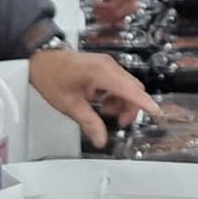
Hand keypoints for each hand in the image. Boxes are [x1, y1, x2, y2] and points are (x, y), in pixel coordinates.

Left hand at [27, 48, 160, 148]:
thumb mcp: (69, 105)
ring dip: (122, 103)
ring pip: (127, 87)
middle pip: (134, 89)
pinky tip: (101, 103)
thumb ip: (89, 122)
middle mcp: (109, 66)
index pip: (132, 90)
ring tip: (104, 113)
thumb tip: (101, 140)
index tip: (157, 115)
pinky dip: (115, 96)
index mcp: (102, 73)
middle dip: (131, 108)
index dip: (145, 104)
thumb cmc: (51, 76)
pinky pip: (118, 83)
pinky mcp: (104, 67)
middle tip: (119, 123)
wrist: (40, 58)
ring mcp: (107, 65)